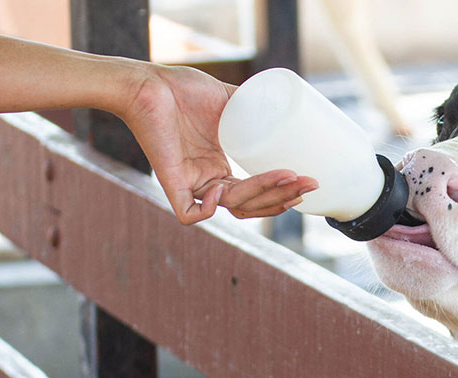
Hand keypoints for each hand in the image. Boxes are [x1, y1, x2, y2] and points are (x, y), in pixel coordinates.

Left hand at [118, 64, 317, 223]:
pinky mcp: (170, 182)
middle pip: (252, 205)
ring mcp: (191, 183)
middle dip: (283, 197)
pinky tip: (222, 188)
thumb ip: (254, 104)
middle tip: (308, 183)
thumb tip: (287, 103)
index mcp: (220, 168)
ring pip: (233, 207)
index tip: (308, 180)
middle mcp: (208, 180)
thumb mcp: (228, 98)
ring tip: (286, 177)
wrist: (149, 83)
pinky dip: (209, 209)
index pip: (256, 195)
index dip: (282, 193)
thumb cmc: (182, 89)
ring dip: (262, 196)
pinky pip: (190, 214)